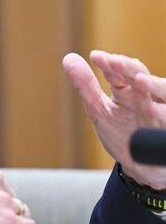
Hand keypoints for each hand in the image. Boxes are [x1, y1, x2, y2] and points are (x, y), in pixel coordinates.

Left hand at [63, 50, 165, 188]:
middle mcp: (148, 99)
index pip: (120, 72)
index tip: (96, 57)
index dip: (109, 63)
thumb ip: (86, 86)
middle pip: (143, 78)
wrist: (140, 166)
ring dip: (154, 86)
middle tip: (115, 62)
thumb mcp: (99, 110)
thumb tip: (69, 58)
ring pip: (164, 94)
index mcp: (129, 92)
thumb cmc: (122, 133)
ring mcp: (161, 114)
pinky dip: (163, 114)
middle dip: (129, 69)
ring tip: (140, 80)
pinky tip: (154, 110)